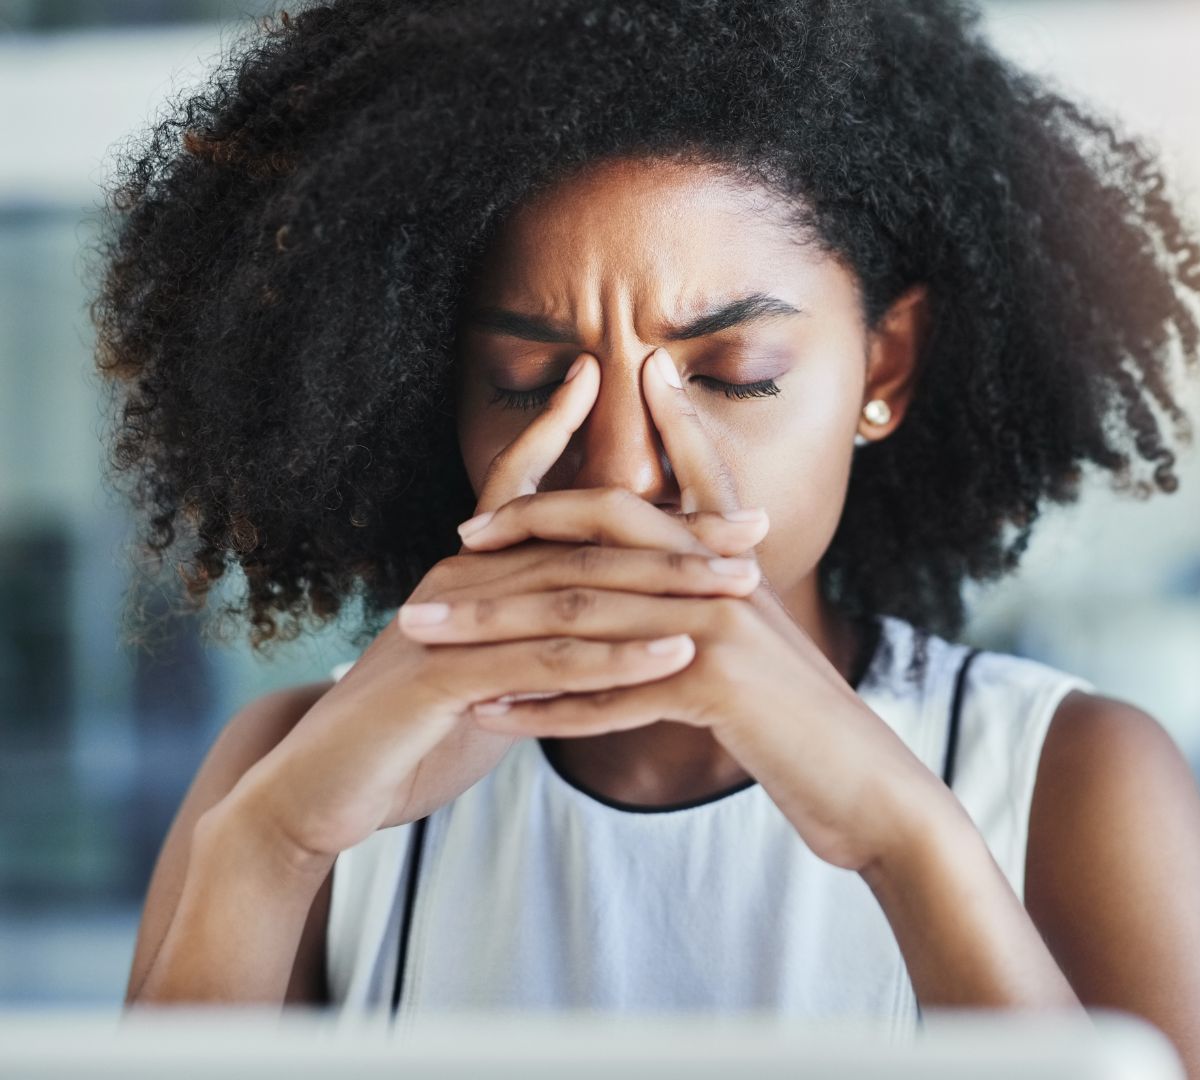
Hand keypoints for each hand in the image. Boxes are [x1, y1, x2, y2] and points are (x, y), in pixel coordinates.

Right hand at [222, 352, 768, 859]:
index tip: (720, 490)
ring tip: (738, 586)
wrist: (318, 788)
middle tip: (757, 531)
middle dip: (678, 534)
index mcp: (480, 567)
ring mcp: (453, 620)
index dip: (643, 492)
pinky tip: (676, 653)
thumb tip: (601, 631)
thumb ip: (540, 643)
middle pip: (589, 542)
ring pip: (576, 591)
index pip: (565, 509)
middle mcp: (466, 575)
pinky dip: (614, 655)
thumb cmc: (408, 732)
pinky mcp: (443, 676)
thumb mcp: (491, 675)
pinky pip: (546, 660)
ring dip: (663, 587)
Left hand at [403, 346, 955, 872]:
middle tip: (448, 544)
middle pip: (604, 536)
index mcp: (736, 566)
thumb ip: (716, 615)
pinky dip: (542, 708)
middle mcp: (727, 580)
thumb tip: (666, 603)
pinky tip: (487, 717)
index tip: (529, 463)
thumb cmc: (811, 732)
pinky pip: (609, 692)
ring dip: (498, 625)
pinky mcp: (718, 686)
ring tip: (430, 633)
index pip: (673, 486)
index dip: (605, 463)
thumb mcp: (765, 656)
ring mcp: (724, 628)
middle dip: (519, 535)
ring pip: (587, 613)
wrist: (873, 791)